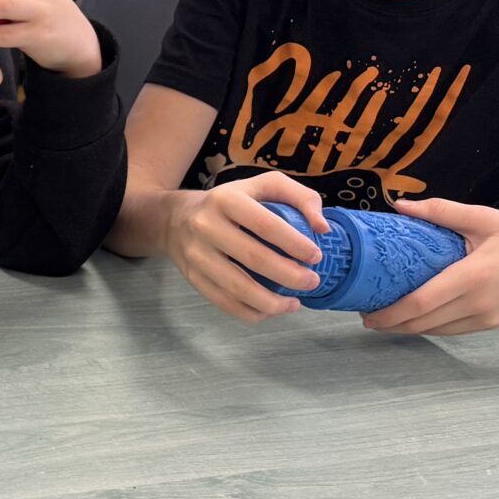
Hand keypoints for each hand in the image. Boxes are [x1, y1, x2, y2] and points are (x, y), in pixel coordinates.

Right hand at [159, 173, 328, 320]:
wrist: (175, 219)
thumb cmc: (231, 202)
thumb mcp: (263, 185)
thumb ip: (300, 197)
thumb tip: (322, 228)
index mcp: (226, 200)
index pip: (265, 225)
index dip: (294, 244)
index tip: (316, 256)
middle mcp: (205, 226)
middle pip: (253, 258)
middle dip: (290, 275)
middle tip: (312, 282)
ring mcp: (196, 255)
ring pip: (238, 287)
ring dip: (272, 302)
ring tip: (295, 303)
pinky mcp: (192, 278)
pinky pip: (224, 302)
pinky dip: (251, 312)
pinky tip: (272, 310)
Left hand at [359, 197, 498, 334]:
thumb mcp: (485, 219)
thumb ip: (442, 212)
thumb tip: (401, 205)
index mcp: (474, 276)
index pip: (421, 302)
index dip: (390, 313)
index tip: (367, 313)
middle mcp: (479, 302)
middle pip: (423, 323)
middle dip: (391, 323)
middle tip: (369, 315)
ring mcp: (488, 318)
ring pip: (436, 331)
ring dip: (408, 328)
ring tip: (387, 317)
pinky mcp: (494, 325)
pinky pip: (453, 330)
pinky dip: (431, 326)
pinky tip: (417, 317)